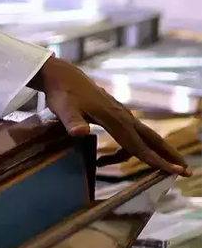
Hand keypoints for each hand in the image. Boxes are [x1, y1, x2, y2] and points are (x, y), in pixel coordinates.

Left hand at [31, 57, 191, 176]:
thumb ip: (72, 122)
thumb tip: (80, 132)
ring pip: (142, 137)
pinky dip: (127, 148)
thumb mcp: (63, 109)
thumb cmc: (62, 93)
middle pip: (151, 139)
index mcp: (114, 119)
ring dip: (150, 153)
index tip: (175, 171)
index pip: (138, 145)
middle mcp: (122, 116)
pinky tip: (105, 159)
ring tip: (154, 170)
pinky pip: (128, 134)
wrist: (62, 75)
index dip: (156, 160)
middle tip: (186, 171)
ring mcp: (119, 113)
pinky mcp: (113, 112)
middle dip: (168, 156)